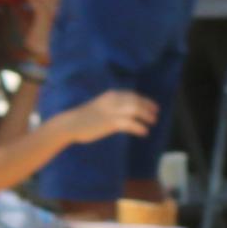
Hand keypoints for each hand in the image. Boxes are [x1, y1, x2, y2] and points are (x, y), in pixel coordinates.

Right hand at [44, 89, 159, 150]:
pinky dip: (139, 127)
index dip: (145, 100)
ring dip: (146, 116)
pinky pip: (130, 124)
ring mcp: (112, 111)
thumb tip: (126, 111)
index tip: (154, 106)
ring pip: (136, 110)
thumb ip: (112, 106)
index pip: (132, 95)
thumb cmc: (85, 117)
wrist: (70, 123)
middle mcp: (112, 100)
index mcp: (110, 95)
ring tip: (152, 123)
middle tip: (155, 115)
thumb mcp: (100, 106)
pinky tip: (144, 132)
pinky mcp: (110, 122)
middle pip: (136, 101)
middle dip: (148, 108)